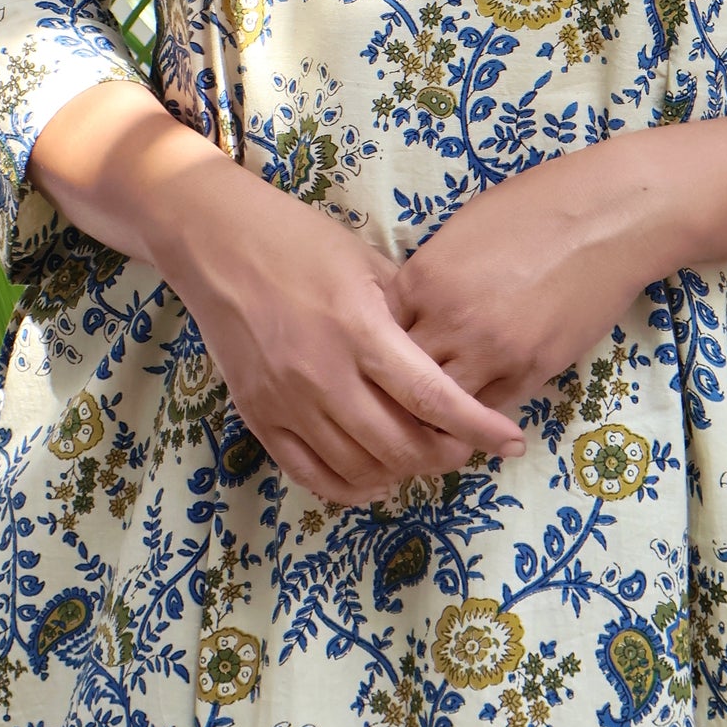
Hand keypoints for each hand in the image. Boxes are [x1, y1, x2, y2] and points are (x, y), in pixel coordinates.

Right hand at [27, 78, 525, 506]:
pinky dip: (349, 487)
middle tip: (465, 445)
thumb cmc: (299, 240)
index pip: (431, 396)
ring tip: (423, 456)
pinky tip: (374, 477)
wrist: (216, 242)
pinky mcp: (259, 416)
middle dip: (445, 454)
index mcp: (359, 327)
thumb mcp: (366, 259)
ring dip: (401, 472)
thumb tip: (451, 350)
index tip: (510, 441)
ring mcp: (286, 401)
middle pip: (399, 444)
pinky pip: (310, 474)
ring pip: (359, 468)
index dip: (477, 426)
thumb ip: (408, 309)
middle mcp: (323, 373)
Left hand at [394, 148, 656, 416]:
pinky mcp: (531, 372)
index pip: (376, 334)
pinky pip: (489, 411)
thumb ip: (431, 274)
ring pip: (442, 408)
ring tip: (435, 419)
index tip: (385, 354)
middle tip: (402, 396)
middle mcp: (448, 321)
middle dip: (399, 388)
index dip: (378, 346)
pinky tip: (474, 417)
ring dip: (436, 414)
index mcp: (424, 278)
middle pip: (400, 378)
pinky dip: (478, 416)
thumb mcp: (463, 229)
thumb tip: (415, 306)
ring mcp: (490, 352)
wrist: (605, 219)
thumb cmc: (534, 206)